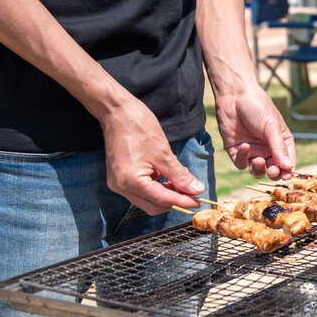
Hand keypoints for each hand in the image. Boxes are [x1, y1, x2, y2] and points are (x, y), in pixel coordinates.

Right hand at [101, 98, 206, 215]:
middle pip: (153, 205)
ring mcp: (118, 183)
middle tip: (193, 193)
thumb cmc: (139, 127)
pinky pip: (141, 190)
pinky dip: (157, 186)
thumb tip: (196, 190)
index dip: (183, 201)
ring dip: (166, 194)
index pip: (161, 200)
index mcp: (130, 181)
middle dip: (175, 200)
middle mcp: (121, 187)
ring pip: (148, 199)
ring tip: (183, 181)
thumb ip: (180, 176)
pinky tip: (169, 176)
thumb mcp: (164, 153)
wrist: (117, 112)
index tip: (199, 201)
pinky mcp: (119, 177)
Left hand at [215, 84, 295, 179]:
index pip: (287, 162)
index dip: (287, 171)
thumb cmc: (257, 106)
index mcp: (281, 142)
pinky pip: (241, 163)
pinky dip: (243, 159)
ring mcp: (252, 151)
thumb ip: (279, 147)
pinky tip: (244, 146)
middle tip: (272, 170)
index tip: (286, 175)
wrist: (234, 95)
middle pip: (273, 170)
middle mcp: (268, 149)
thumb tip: (289, 167)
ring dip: (259, 170)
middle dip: (274, 173)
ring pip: (257, 171)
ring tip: (258, 160)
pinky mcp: (236, 150)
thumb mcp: (271, 126)